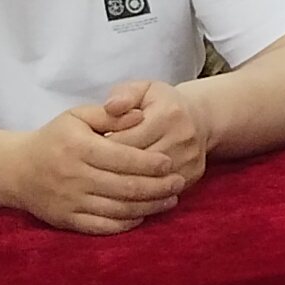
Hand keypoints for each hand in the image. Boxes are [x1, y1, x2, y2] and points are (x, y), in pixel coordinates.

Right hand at [0, 102, 193, 232]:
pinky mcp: (67, 220)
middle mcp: (75, 177)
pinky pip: (102, 227)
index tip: (170, 164)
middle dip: (158, 187)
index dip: (151, 163)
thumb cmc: (54, 138)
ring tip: (170, 200)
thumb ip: (110, 115)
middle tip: (178, 183)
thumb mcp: (78, 116)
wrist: (16, 170)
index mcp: (80, 148)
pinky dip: (126, 224)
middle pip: (126, 187)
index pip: (124, 159)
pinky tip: (143, 215)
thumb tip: (140, 116)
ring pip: (118, 209)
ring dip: (149, 207)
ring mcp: (70, 202)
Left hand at [94, 78, 214, 192]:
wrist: (199, 118)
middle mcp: (182, 137)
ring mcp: (190, 158)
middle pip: (137, 164)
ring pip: (149, 182)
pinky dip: (142, 195)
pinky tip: (124, 193)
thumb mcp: (142, 90)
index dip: (101, 148)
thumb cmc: (162, 103)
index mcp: (167, 113)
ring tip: (104, 183)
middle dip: (110, 169)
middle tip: (90, 172)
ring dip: (124, 186)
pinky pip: (162, 192)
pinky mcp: (193, 175)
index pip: (126, 139)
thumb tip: (110, 107)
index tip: (86, 153)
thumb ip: (123, 95)